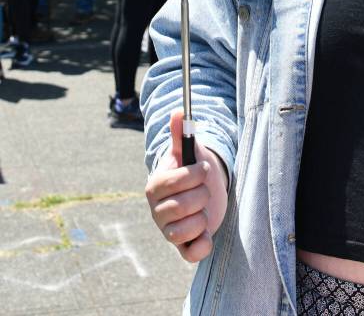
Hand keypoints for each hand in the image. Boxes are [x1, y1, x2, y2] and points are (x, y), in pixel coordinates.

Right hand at [145, 110, 228, 262]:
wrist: (204, 189)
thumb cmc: (194, 169)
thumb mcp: (190, 151)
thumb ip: (182, 133)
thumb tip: (179, 111)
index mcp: (156, 186)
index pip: (174, 182)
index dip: (194, 174)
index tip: (203, 169)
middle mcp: (157, 211)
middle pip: (183, 206)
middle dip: (202, 194)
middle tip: (204, 190)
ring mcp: (168, 231)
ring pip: (184, 230)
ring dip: (202, 217)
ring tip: (203, 209)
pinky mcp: (183, 246)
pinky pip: (190, 254)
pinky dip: (202, 245)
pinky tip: (206, 231)